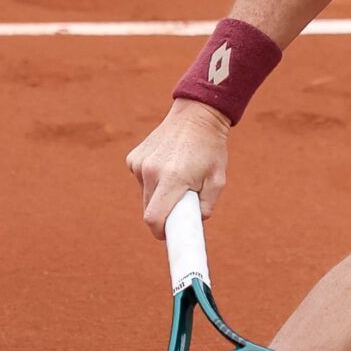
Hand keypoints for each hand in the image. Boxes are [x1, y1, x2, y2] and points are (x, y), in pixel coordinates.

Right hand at [125, 100, 230, 236]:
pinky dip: (151, 181)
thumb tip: (193, 223)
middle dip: (162, 215)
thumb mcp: (217, 180)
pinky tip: (166, 166)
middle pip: (148, 210)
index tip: (168, 235)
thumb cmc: (210, 150)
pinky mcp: (133, 158)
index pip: (154, 218)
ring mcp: (140, 163)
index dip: (160, 232)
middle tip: (179, 207)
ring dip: (158, 195)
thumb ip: (206, 206)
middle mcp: (151, 171)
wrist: (196, 115)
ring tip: (177, 177)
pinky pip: (140, 180)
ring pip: (144, 195)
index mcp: (173, 179)